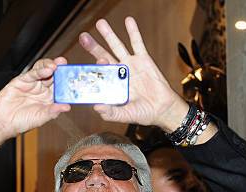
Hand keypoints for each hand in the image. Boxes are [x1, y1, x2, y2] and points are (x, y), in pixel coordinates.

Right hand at [0, 57, 70, 157]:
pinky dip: (40, 70)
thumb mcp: (41, 118)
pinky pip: (32, 73)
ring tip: (57, 66)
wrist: (2, 122)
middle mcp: (43, 89)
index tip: (75, 78)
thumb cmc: (21, 122)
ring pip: (44, 70)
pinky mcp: (22, 80)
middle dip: (61, 69)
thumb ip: (53, 111)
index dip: (68, 81)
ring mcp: (33, 84)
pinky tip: (47, 69)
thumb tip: (67, 107)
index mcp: (50, 98)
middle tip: (67, 65)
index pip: (62, 87)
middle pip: (55, 75)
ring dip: (51, 66)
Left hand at [79, 17, 188, 131]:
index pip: (98, 74)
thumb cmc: (142, 114)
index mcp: (111, 85)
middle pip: (103, 56)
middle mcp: (118, 73)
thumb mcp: (124, 115)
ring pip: (117, 46)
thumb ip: (110, 113)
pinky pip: (137, 43)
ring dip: (109, 35)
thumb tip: (96, 107)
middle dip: (93, 46)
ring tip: (101, 24)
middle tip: (83, 37)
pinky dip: (133, 32)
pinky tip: (128, 21)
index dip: (92, 69)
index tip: (87, 66)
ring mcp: (130, 64)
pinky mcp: (144, 59)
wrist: (162, 110)